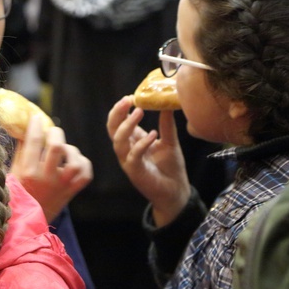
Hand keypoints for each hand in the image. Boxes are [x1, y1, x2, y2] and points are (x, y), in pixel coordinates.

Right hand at [11, 114, 92, 222]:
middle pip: (57, 146)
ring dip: (70, 150)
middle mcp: (46, 179)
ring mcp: (61, 186)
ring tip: (63, 151)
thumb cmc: (19, 191)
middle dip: (55, 133)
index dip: (36, 125)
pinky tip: (74, 161)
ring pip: (75, 160)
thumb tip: (26, 126)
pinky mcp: (72, 191)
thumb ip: (22, 149)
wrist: (28, 220)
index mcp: (28, 172)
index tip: (36, 118)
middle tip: (52, 132)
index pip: (34, 141)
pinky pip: (86, 173)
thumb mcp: (14, 170)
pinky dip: (83, 163)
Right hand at [106, 96, 190, 226]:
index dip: (121, 109)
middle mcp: (127, 150)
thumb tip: (167, 104)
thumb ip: (166, 124)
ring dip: (127, 125)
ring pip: (118, 141)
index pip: (118, 122)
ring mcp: (128, 161)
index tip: (131, 96)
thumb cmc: (170, 168)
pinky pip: (133, 156)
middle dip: (117, 113)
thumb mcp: (170, 141)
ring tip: (140, 111)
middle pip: (112, 129)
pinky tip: (152, 135)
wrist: (176, 191)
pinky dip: (141, 144)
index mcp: (132, 141)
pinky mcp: (135, 172)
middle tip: (128, 100)